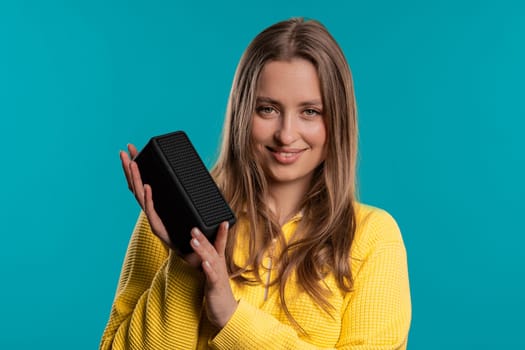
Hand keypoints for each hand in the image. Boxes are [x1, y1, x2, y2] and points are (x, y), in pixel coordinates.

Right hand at [120, 144, 200, 267]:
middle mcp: (152, 211)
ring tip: (133, 163)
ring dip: (136, 179)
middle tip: (124, 151)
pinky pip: (153, 212)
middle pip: (137, 186)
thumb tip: (198, 172)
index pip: (143, 182)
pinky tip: (147, 186)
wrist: (197, 256)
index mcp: (156, 205)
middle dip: (130, 168)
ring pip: (141, 197)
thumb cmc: (194, 232)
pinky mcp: (160, 229)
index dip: (137, 167)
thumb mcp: (192, 207)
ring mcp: (154, 219)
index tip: (133, 150)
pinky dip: (149, 199)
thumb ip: (192, 193)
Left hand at [190, 222, 237, 327]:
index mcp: (218, 262)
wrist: (226, 311)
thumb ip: (205, 261)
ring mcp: (218, 275)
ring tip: (194, 241)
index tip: (222, 220)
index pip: (220, 244)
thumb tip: (195, 250)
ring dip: (202, 250)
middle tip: (194, 228)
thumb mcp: (211, 272)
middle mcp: (219, 266)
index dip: (221, 232)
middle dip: (203, 237)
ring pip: (210, 260)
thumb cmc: (217, 290)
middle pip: (211, 249)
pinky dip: (208, 269)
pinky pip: (212, 276)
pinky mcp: (215, 286)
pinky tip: (204, 263)